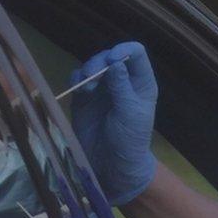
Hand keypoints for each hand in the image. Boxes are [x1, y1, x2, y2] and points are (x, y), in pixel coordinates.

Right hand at [70, 41, 157, 205]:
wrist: (112, 166)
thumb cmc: (129, 140)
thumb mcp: (129, 113)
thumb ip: (122, 87)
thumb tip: (115, 63)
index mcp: (140, 83)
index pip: (135, 54)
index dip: (124, 50)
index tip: (112, 59)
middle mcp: (122, 82)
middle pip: (109, 57)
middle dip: (100, 62)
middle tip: (93, 76)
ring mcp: (102, 89)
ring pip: (92, 66)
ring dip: (87, 71)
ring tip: (86, 88)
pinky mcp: (84, 99)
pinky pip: (78, 80)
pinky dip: (76, 80)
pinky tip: (78, 90)